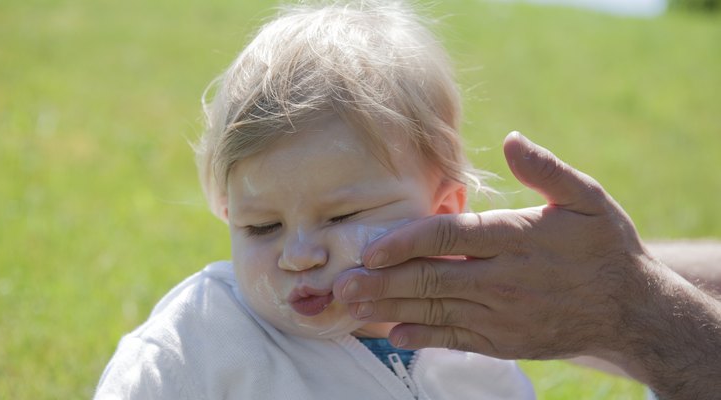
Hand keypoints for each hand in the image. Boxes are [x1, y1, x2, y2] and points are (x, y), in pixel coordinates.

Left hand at [334, 132, 656, 361]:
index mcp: (519, 238)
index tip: (371, 248)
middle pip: (432, 278)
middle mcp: (506, 279)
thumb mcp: (589, 199)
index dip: (406, 242)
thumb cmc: (605, 247)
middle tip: (341, 284)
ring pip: (437, 311)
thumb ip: (548, 170)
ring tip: (352, 308)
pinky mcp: (506, 341)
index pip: (450, 237)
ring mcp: (504, 315)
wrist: (633, 311)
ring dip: (391, 309)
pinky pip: (457, 340)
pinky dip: (424, 337)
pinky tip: (394, 335)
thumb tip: (512, 140)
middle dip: (382, 282)